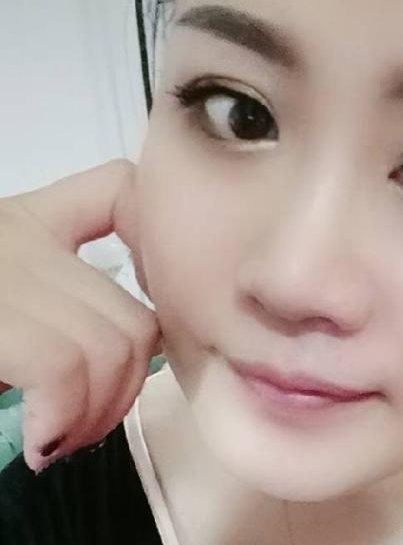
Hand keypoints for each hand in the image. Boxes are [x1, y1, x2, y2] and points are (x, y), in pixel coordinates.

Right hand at [0, 159, 161, 471]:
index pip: (123, 191)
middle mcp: (17, 236)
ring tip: (59, 438)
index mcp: (24, 222)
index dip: (157, 257)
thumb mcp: (6, 274)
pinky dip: (63, 418)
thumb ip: (54, 289)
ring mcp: (2, 268)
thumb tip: (129, 351)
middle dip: (127, 390)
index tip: (143, 327)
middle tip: (83, 424)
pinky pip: (61, 366)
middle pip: (135, 314)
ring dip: (98, 415)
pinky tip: (41, 440)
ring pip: (111, 346)